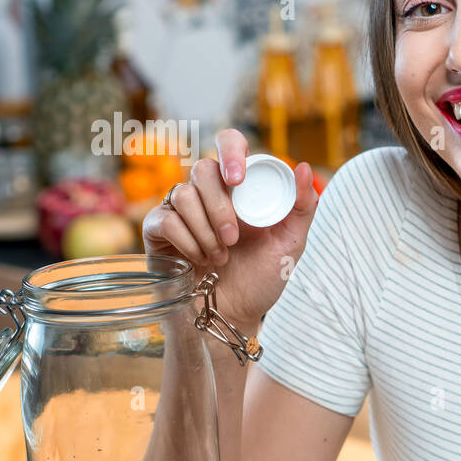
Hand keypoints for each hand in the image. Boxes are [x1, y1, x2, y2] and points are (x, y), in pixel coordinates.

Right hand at [141, 129, 319, 325]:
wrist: (234, 316)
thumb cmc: (262, 279)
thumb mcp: (291, 245)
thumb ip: (302, 208)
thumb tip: (302, 167)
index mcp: (240, 189)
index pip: (229, 144)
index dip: (231, 150)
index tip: (238, 179)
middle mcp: (209, 194)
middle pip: (203, 168)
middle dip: (220, 206)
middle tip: (234, 239)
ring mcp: (180, 210)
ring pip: (182, 193)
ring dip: (205, 229)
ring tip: (220, 257)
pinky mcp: (157, 231)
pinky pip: (164, 219)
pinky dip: (187, 241)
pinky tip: (200, 260)